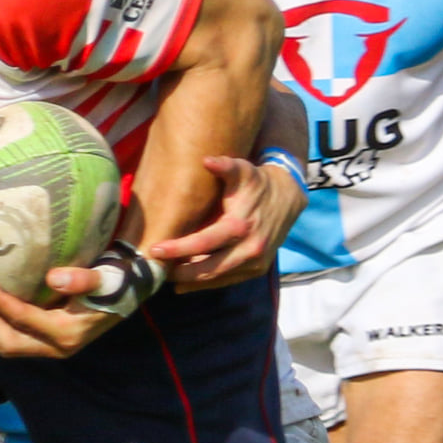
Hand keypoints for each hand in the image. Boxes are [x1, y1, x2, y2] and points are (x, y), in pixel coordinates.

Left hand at [0, 278, 120, 357]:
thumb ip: (83, 279)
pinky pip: (12, 341)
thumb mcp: (106, 279)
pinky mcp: (44, 342)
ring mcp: (49, 348)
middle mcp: (56, 347)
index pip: (24, 319)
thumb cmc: (116, 283)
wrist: (127, 294)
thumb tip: (54, 278)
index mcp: (67, 333)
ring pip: (8, 345)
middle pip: (8, 342)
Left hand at [148, 154, 305, 289]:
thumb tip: (207, 160)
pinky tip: (185, 282)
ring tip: (167, 276)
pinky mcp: (258, 270)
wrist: (287, 197)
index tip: (155, 250)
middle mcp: (249, 249)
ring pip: (217, 279)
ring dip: (191, 281)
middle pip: (208, 269)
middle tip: (155, 269)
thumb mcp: (242, 171)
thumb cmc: (256, 183)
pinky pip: (227, 281)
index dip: (178, 249)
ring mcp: (255, 263)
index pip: (204, 243)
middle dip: (180, 272)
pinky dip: (206, 283)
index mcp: (240, 226)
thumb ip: (225, 166)